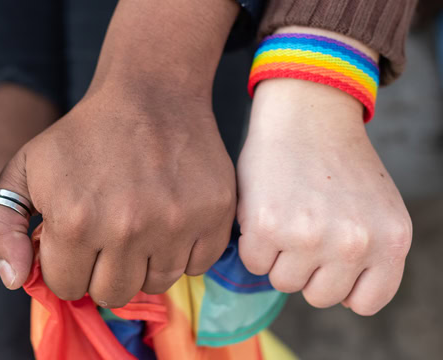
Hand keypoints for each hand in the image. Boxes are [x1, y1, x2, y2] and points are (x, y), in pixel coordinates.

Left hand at [0, 84, 235, 307]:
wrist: (150, 94)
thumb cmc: (83, 135)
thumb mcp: (25, 168)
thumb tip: (14, 280)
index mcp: (75, 221)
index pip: (68, 286)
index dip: (68, 265)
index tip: (77, 240)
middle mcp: (126, 229)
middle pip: (113, 293)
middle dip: (103, 271)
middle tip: (108, 236)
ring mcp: (175, 224)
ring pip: (156, 284)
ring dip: (144, 264)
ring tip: (140, 226)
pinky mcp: (213, 217)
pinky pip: (196, 266)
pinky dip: (183, 252)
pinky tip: (170, 220)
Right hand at [237, 79, 411, 315]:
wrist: (307, 114)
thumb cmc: (337, 163)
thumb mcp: (377, 209)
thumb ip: (370, 253)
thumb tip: (341, 295)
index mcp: (392, 240)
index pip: (365, 302)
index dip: (342, 283)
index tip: (330, 260)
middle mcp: (355, 243)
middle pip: (320, 297)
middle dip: (306, 270)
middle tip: (303, 231)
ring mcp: (311, 236)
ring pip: (283, 282)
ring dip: (277, 257)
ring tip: (284, 217)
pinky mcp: (268, 226)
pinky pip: (253, 263)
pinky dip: (252, 243)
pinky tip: (264, 211)